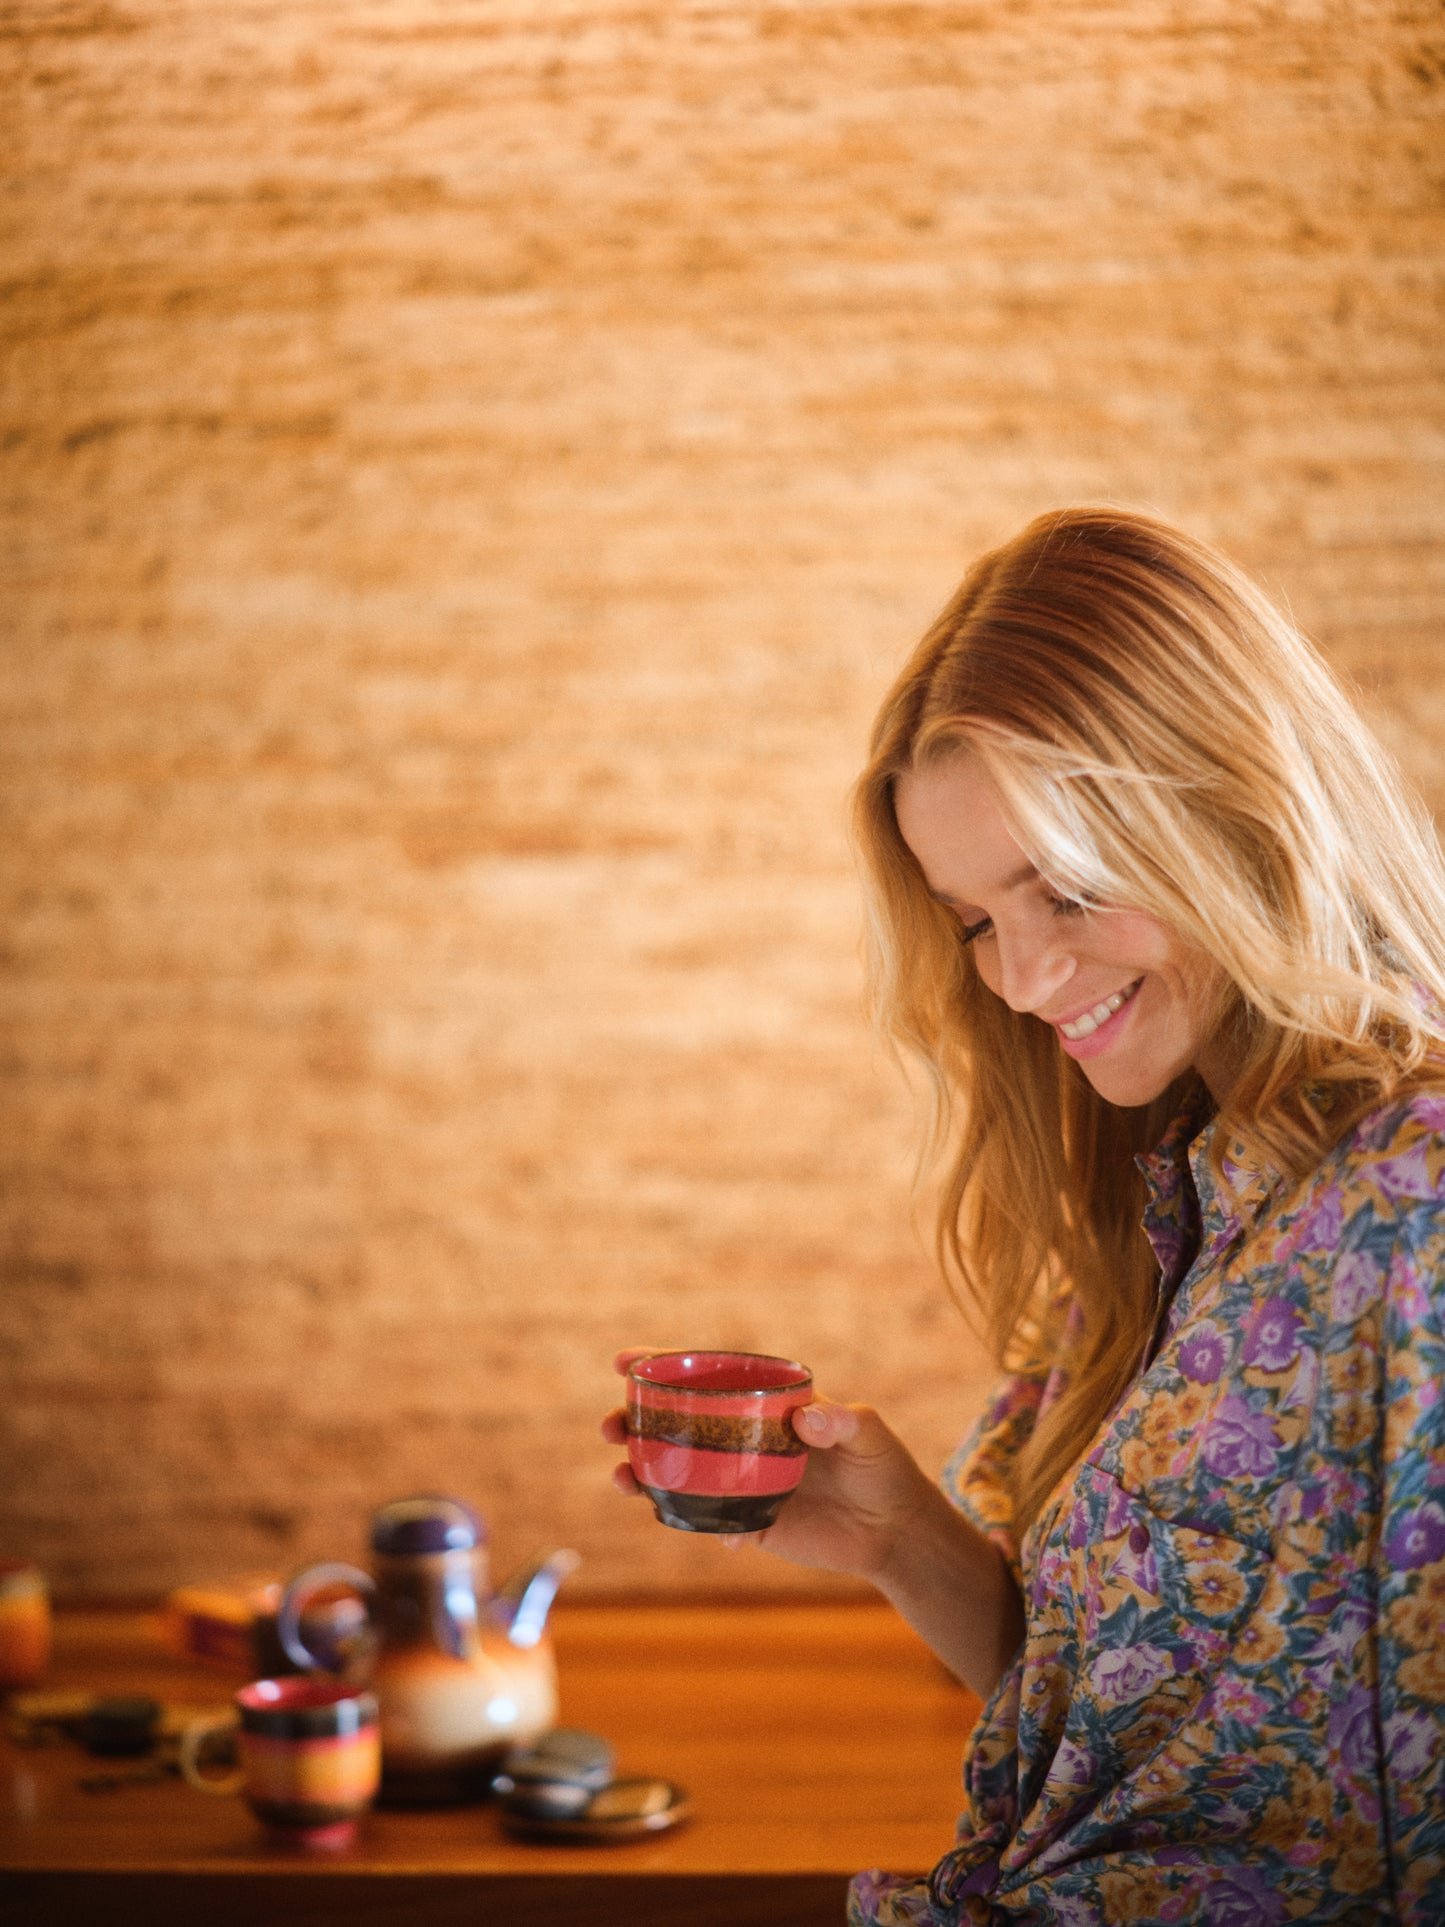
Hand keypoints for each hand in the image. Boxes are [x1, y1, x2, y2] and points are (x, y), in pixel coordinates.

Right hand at [600, 1350, 941, 1585]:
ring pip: (677, 1473)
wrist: (895, 1532)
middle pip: (675, 1424)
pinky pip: (709, 1522)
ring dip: (641, 1472)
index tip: (624, 1361)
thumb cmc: (884, 1468)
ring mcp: (740, 1482)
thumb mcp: (869, 1434)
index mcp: (763, 1405)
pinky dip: (699, 1525)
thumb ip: (844, 1421)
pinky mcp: (748, 1523)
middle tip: (611, 1426)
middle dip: (632, 1421)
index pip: (707, 1378)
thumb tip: (807, 1420)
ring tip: (622, 1477)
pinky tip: (719, 1532)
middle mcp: (742, 1440)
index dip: (662, 1366)